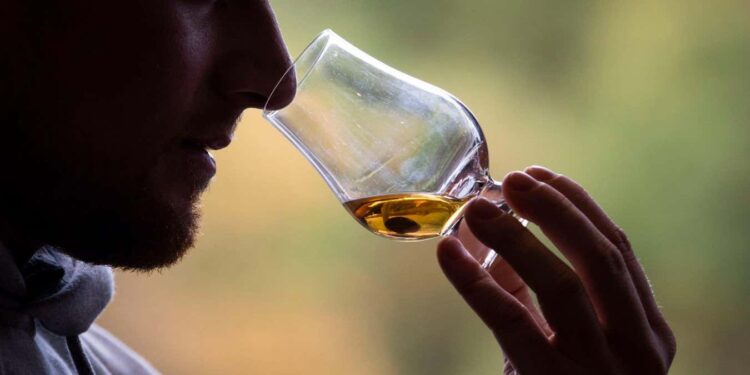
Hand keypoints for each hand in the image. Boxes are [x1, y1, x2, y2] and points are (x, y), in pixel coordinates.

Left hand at [437, 166, 675, 374]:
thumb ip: (534, 288)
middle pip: (601, 259)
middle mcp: (636, 348)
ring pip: (563, 286)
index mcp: (648, 329)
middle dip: (555, 210)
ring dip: (517, 237)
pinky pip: (512, 322)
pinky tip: (448, 253)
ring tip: (476, 208)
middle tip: (512, 179)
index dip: (578, 205)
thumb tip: (488, 232)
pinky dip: (476, 281)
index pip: (618, 250)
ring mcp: (599, 370)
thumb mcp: (566, 341)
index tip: (540, 175)